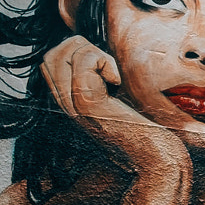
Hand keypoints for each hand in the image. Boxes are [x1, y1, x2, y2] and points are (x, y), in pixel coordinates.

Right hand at [41, 35, 184, 167]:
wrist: (156, 157)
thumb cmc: (143, 127)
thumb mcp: (113, 97)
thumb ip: (96, 77)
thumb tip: (88, 47)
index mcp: (68, 102)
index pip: (48, 61)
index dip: (75, 51)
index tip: (103, 68)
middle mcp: (65, 105)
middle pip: (50, 56)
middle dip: (80, 48)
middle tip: (108, 69)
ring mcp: (74, 105)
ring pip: (64, 55)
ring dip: (94, 54)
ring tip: (113, 77)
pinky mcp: (89, 104)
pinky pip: (84, 63)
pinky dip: (105, 63)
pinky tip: (118, 84)